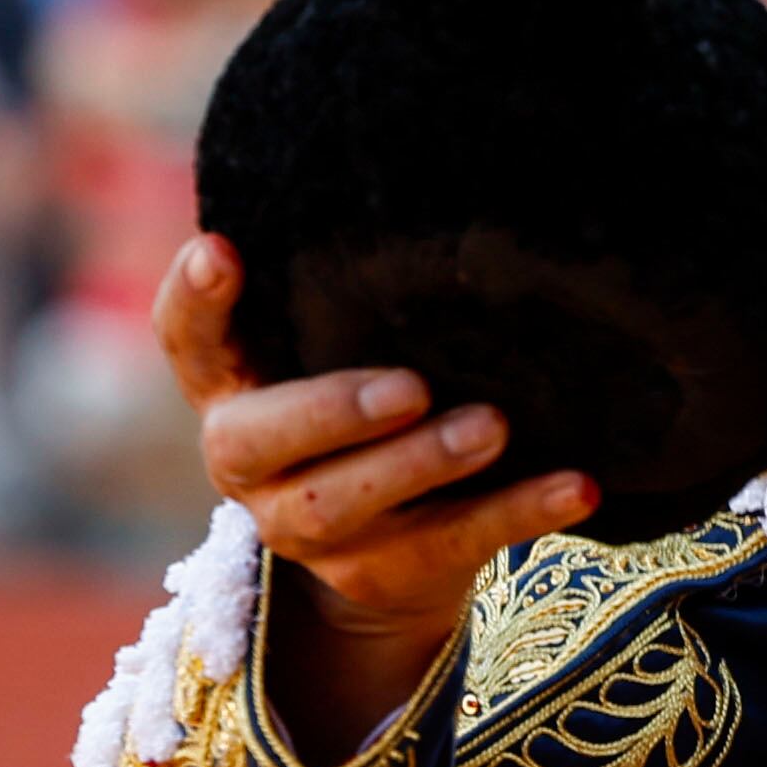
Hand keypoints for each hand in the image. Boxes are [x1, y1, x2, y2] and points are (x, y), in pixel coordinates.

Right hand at [156, 234, 593, 757]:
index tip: (223, 248)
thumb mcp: (350, 357)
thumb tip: (453, 194)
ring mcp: (310, 528)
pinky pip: (453, 542)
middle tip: (411, 386)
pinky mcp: (385, 572)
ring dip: (424, 463)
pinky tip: (576, 486)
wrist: (395, 554)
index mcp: (235, 392)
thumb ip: (358, 306)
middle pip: (260, 439)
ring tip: (494, 427)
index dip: (195, 300)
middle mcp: (252, 465)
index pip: (190, 343)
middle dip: (334, 410)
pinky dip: (519, 512)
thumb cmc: (374, 414)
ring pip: (349, 501)